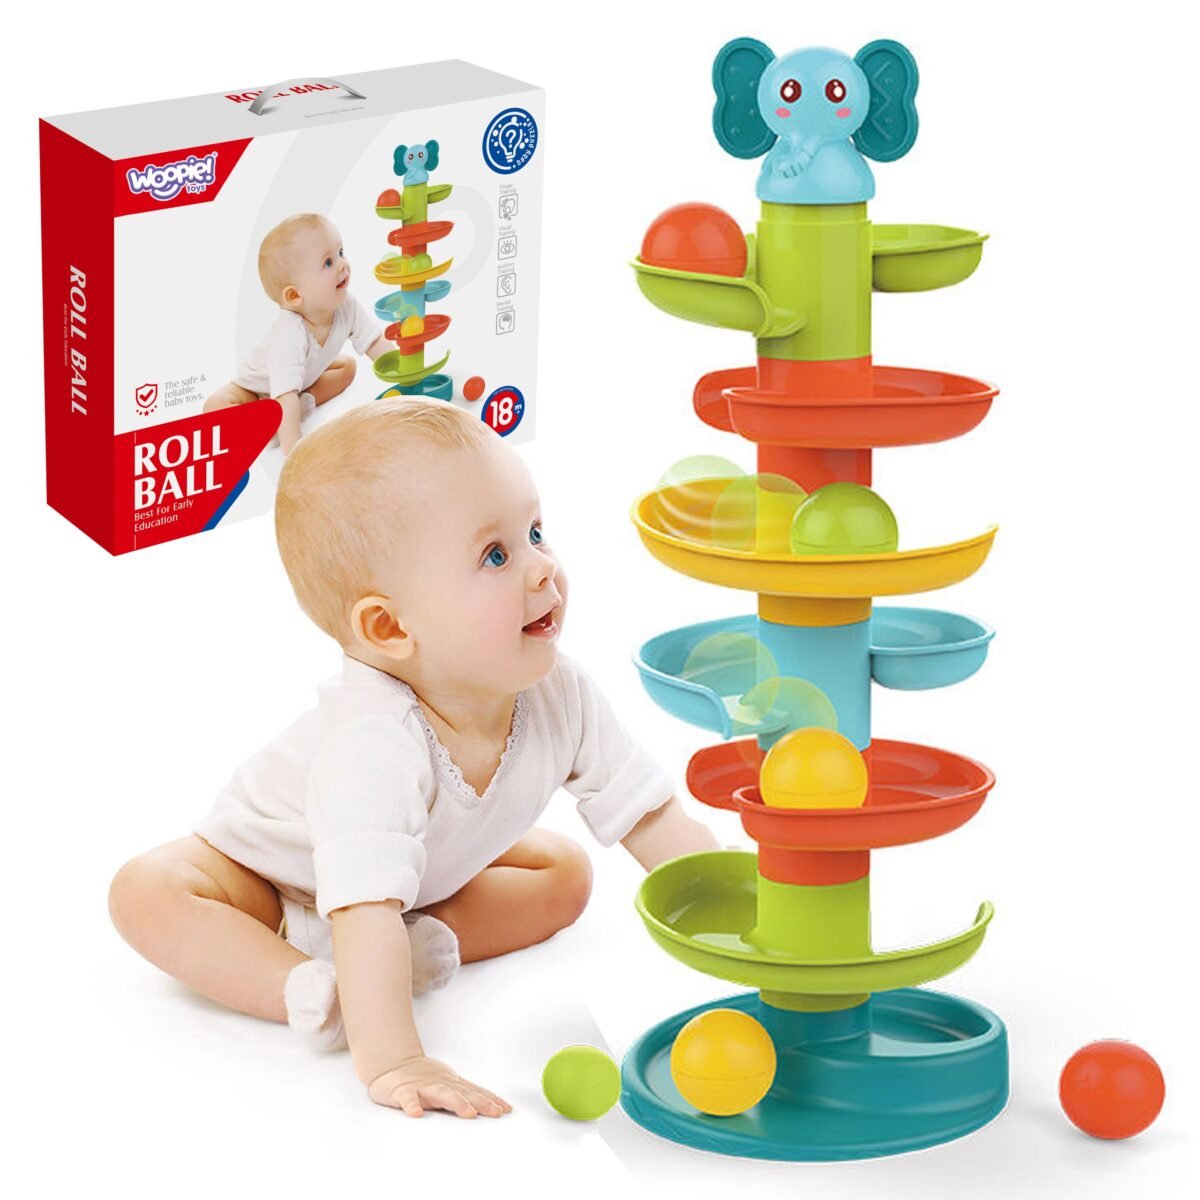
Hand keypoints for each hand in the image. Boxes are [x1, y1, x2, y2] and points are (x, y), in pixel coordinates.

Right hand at [368, 1055, 511, 1118]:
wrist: (393, 1064)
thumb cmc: (425, 1078)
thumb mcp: (448, 1085)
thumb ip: (466, 1094)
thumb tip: (493, 1105)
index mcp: (452, 1085)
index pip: (476, 1092)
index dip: (491, 1100)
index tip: (507, 1109)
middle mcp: (442, 1085)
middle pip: (464, 1093)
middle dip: (481, 1102)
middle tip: (496, 1112)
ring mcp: (423, 1087)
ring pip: (441, 1094)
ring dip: (456, 1103)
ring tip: (468, 1113)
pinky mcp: (403, 1091)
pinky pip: (408, 1098)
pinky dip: (412, 1105)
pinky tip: (416, 1114)